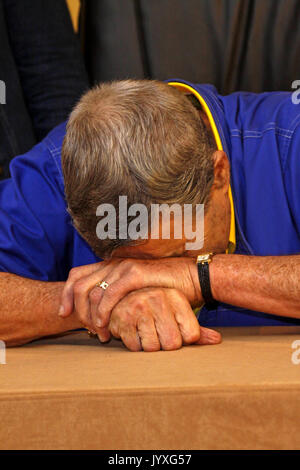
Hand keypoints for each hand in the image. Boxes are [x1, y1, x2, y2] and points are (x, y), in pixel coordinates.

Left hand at [59, 258, 201, 336]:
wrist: (193, 277)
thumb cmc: (166, 288)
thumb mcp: (136, 291)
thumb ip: (119, 297)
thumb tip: (101, 312)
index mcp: (111, 265)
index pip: (77, 275)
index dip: (66, 295)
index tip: (64, 314)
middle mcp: (114, 264)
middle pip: (78, 284)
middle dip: (75, 309)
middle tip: (83, 328)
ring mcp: (123, 267)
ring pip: (91, 290)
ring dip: (89, 315)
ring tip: (98, 332)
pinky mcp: (135, 274)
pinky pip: (110, 293)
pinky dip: (103, 311)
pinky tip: (105, 325)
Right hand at [109, 287, 220, 350]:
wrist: (123, 295)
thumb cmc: (156, 309)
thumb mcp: (178, 314)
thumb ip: (197, 329)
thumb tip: (217, 340)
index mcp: (176, 297)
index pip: (191, 335)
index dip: (183, 339)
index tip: (174, 331)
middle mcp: (158, 298)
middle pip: (172, 344)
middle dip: (164, 345)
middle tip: (158, 333)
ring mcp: (139, 306)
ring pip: (152, 347)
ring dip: (148, 345)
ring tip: (145, 331)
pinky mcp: (122, 317)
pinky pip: (134, 346)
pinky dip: (134, 344)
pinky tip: (133, 331)